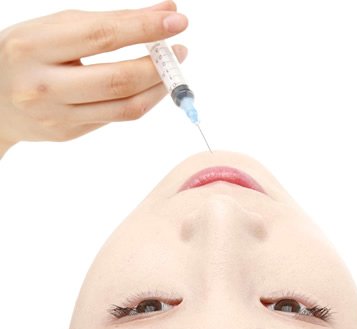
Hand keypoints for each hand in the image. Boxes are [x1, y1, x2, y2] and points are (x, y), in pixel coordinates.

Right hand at [0, 1, 187, 156]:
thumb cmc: (26, 54)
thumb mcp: (55, 28)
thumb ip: (108, 21)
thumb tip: (163, 14)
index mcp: (34, 46)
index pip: (101, 36)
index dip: (144, 29)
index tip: (176, 21)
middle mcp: (44, 86)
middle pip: (118, 80)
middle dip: (158, 66)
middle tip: (179, 52)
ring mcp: (57, 117)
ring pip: (124, 107)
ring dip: (157, 89)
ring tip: (172, 72)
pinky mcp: (69, 134)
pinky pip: (116, 118)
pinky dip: (141, 101)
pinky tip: (150, 87)